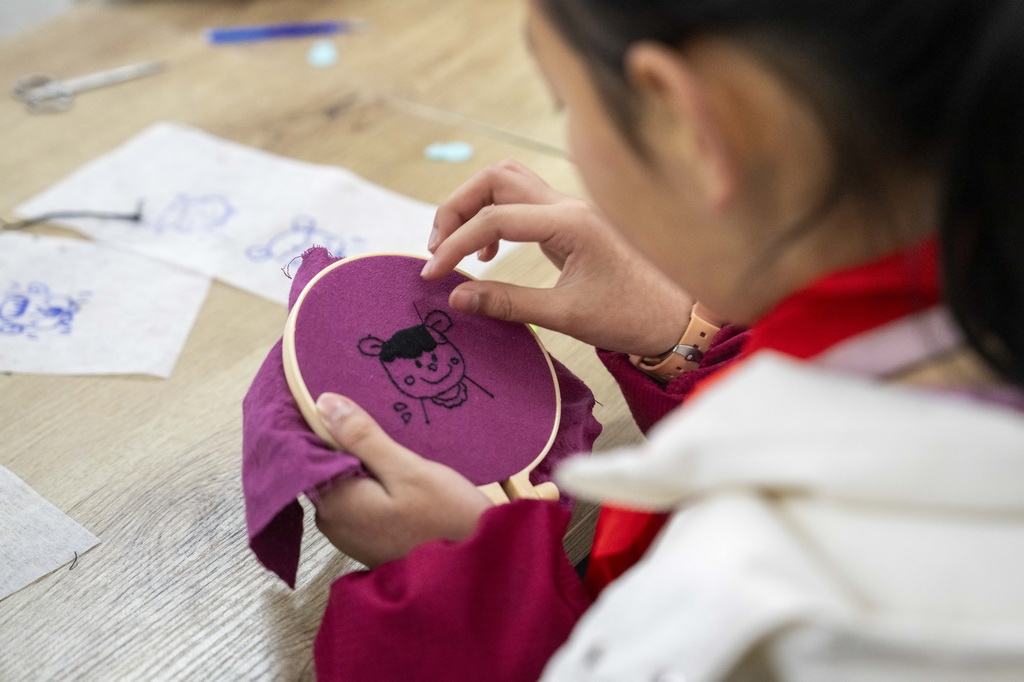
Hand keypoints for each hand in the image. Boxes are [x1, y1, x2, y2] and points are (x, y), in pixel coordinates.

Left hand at [312, 393, 492, 567]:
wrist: (475, 568)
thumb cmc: (446, 518)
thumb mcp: (409, 470)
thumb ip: (363, 438)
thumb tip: (322, 403)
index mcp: (334, 502)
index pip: (310, 453)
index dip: (324, 424)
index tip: (343, 400)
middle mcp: (331, 522)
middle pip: (326, 468)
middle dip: (345, 444)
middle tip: (376, 417)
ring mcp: (348, 535)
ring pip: (344, 484)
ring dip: (360, 463)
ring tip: (387, 439)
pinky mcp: (366, 540)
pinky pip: (357, 501)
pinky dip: (370, 484)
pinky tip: (393, 471)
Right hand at [422, 160, 694, 356]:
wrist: (674, 317)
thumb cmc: (629, 316)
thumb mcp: (565, 315)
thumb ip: (507, 303)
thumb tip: (455, 298)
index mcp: (570, 223)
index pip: (494, 218)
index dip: (454, 244)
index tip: (432, 276)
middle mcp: (568, 205)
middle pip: (495, 178)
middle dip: (457, 207)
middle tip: (437, 250)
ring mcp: (569, 210)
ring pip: (508, 182)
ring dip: (474, 206)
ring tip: (456, 248)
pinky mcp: (569, 222)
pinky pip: (520, 202)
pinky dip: (493, 217)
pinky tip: (489, 254)